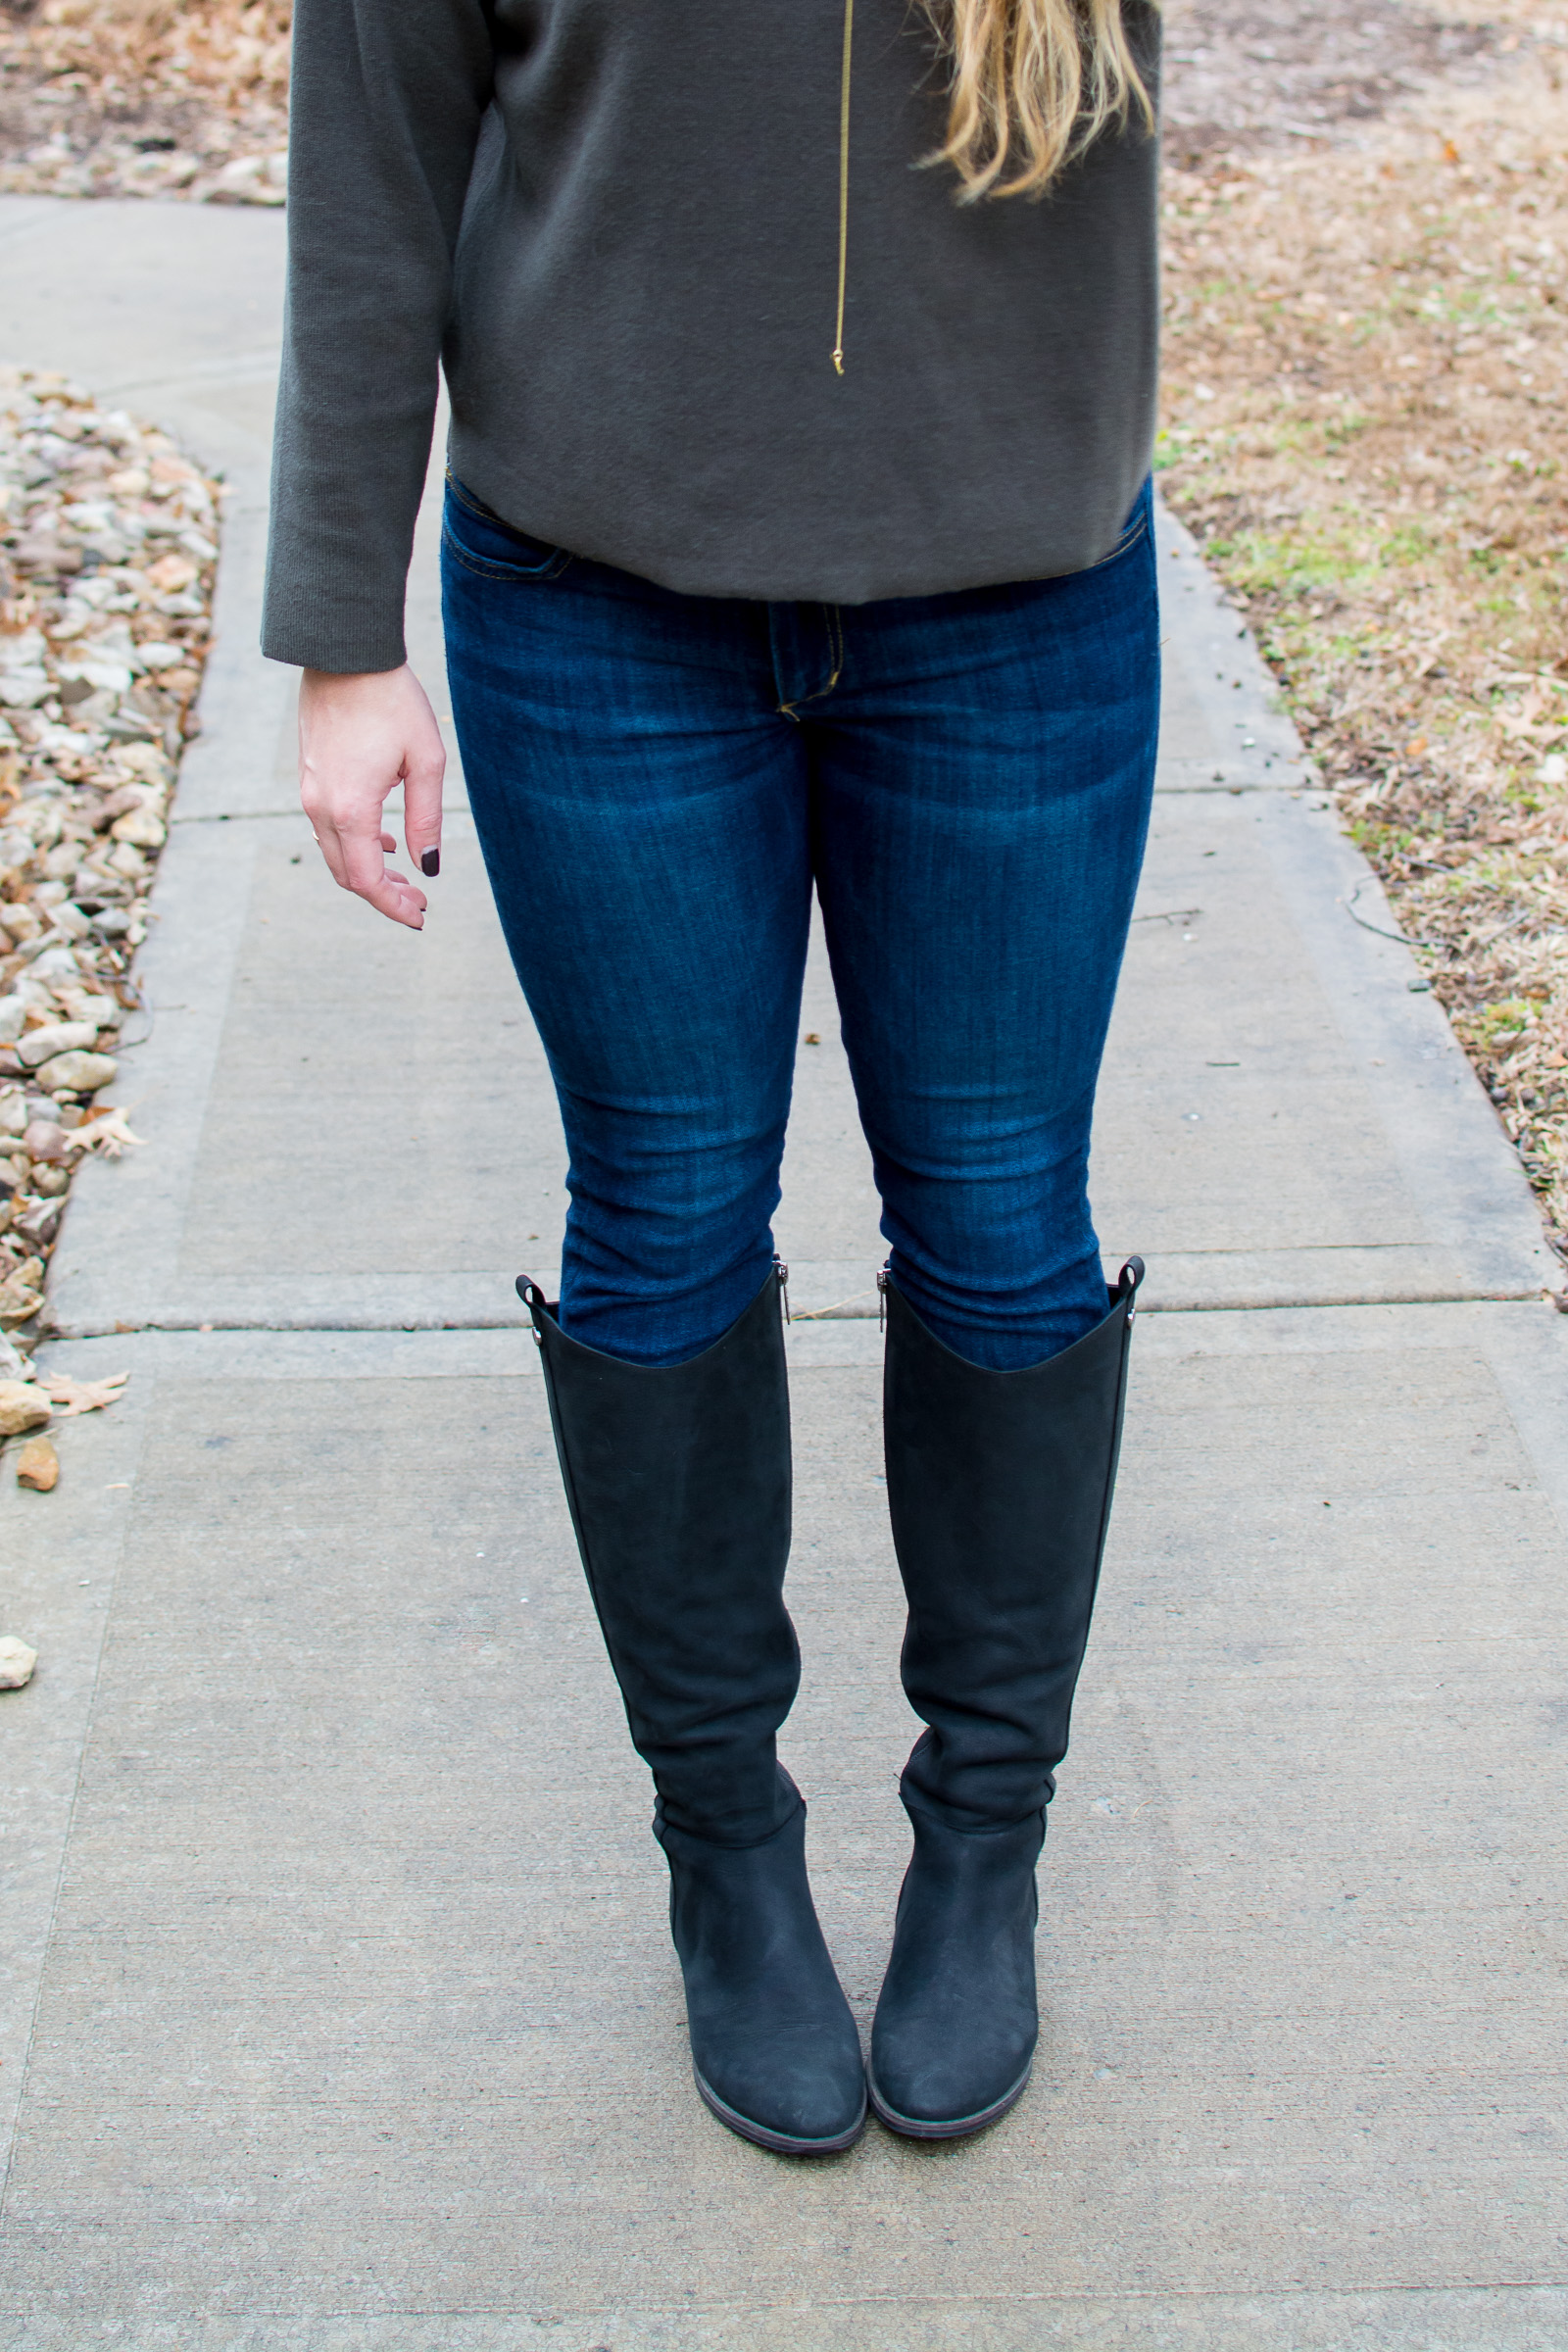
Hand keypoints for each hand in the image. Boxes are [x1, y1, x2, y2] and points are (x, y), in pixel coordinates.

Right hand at [298, 664, 445, 928]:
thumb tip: (428, 867)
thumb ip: (425, 819)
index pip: (365, 881)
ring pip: (335, 853)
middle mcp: (321, 807)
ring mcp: (310, 792)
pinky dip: (355, 845)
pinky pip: (328, 828)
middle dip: (382, 894)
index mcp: (351, 809)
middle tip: (419, 901)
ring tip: (405, 876)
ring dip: (368, 871)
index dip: (392, 906)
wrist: (344, 654)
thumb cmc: (392, 701)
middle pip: (346, 875)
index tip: (420, 917)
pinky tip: (384, 841)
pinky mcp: (310, 777)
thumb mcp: (426, 761)